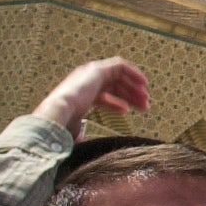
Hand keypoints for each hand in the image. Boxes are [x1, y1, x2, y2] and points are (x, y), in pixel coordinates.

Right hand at [33, 58, 149, 134]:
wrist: (59, 110)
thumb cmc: (64, 122)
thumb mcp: (74, 125)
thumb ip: (79, 129)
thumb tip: (80, 139)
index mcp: (79, 94)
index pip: (103, 96)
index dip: (118, 103)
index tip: (130, 111)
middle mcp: (84, 81)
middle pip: (113, 86)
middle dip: (130, 96)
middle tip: (145, 106)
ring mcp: (90, 73)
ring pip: (119, 77)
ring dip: (134, 87)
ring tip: (146, 100)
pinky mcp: (98, 68)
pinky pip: (120, 66)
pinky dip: (133, 72)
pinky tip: (143, 84)